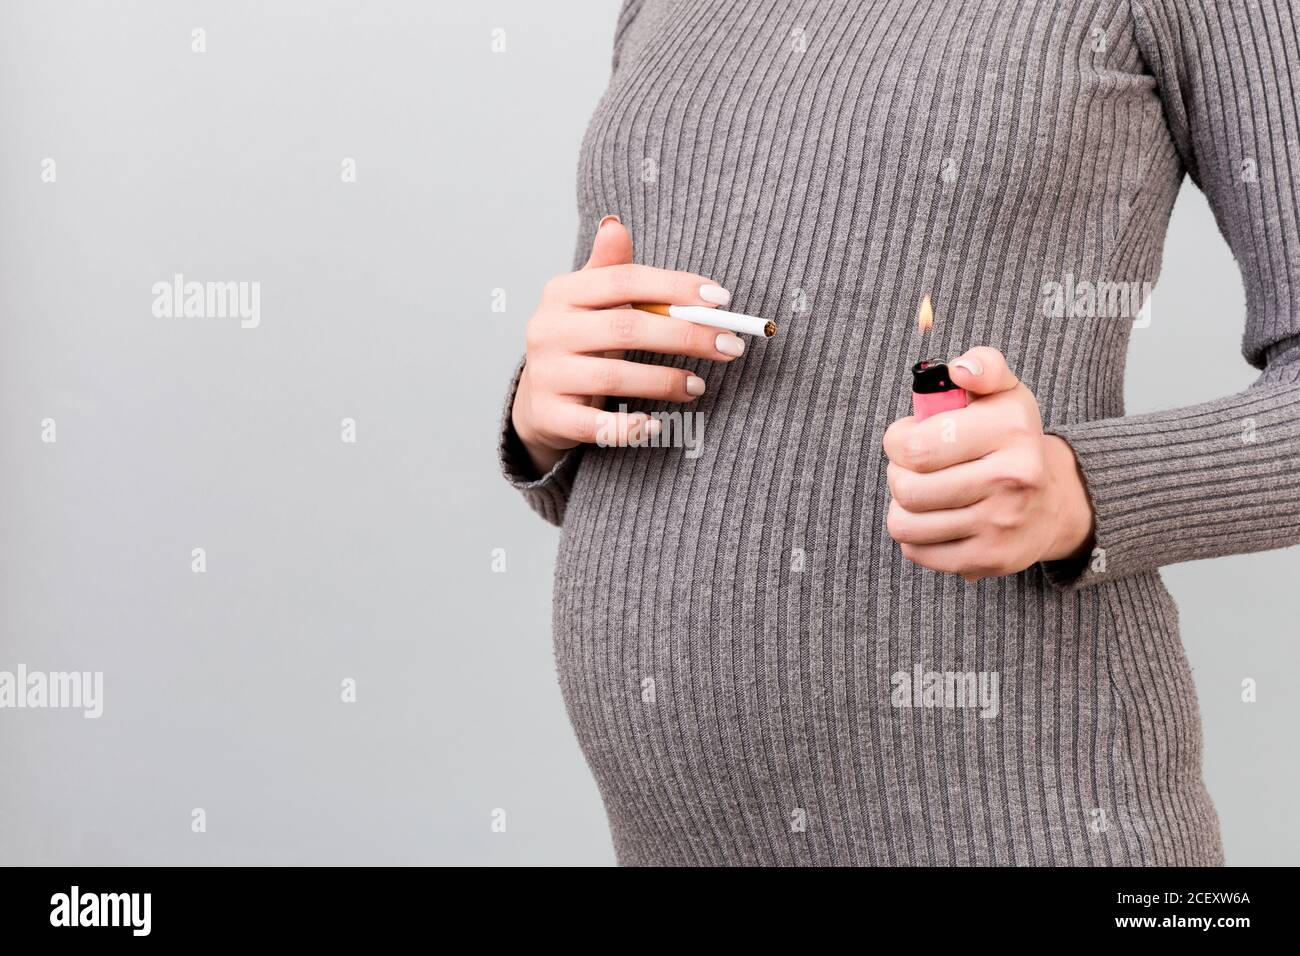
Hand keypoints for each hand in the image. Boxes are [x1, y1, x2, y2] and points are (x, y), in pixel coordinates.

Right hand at [511, 215, 743, 475]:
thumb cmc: (579, 344)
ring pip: (614, 376)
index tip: (721, 301)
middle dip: (686, 336)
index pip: (625, 281)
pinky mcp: (551, 416)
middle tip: (729, 347)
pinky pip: (596, 426)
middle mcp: (548, 330)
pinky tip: (656, 424)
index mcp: (562, 293)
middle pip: (626, 327)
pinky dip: (629, 427)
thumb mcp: (589, 302)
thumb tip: (615, 224)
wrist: (538, 402)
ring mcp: (546, 375)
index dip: (676, 288)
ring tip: (699, 386)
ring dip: (665, 381)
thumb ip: (609, 269)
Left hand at [883, 346, 1094, 580]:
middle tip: (914, 467)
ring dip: (903, 506)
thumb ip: (984, 366)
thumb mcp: (1004, 393)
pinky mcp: (989, 559)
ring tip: (922, 492)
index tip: (906, 436)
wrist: (1054, 500)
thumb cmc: (1011, 440)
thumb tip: (961, 370)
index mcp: (1011, 431)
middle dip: (898, 473)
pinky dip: (915, 536)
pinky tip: (934, 519)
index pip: (917, 447)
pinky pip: (917, 551)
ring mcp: (1000, 525)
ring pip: (904, 523)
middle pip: (907, 487)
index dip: (897, 440)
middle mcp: (1011, 480)